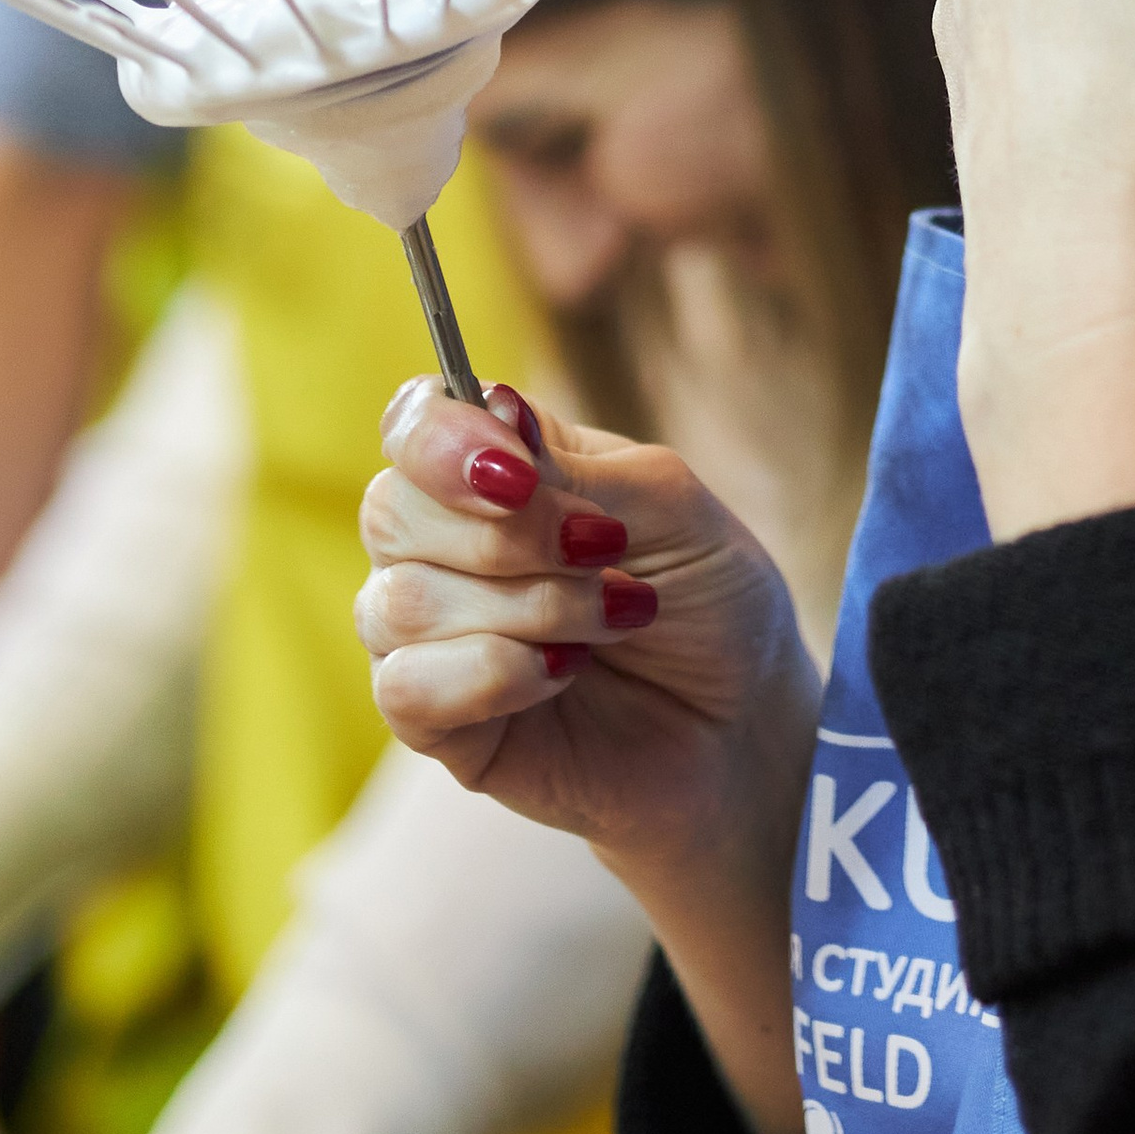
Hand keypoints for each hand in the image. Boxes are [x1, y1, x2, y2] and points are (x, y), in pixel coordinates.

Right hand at [359, 381, 814, 867]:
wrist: (743, 722)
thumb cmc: (709, 600)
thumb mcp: (671, 508)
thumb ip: (576, 467)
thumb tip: (494, 409)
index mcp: (497, 470)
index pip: (414, 424)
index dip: (442, 440)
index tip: (519, 477)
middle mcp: (443, 546)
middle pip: (391, 510)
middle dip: (508, 536)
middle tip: (604, 553)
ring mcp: (431, 638)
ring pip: (404, 602)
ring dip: (530, 607)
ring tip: (615, 619)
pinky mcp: (434, 724)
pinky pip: (406, 687)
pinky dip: (495, 673)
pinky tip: (564, 671)